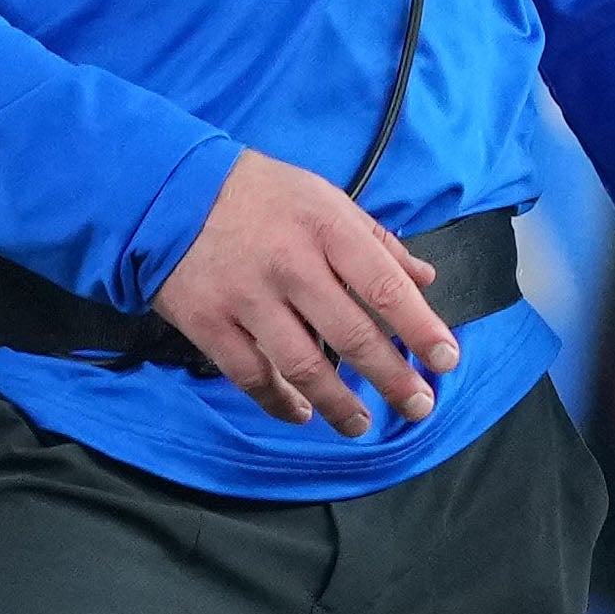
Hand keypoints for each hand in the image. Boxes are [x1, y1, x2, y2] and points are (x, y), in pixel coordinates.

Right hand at [156, 151, 456, 432]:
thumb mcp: (324, 198)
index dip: (421, 330)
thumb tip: (424, 280)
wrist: (168, 189)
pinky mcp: (208, 322)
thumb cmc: (259, 194)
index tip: (446, 361)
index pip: (385, 288)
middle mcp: (289, 264)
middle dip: (393, 379)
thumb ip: (376, 242)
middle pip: (352, 336)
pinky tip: (301, 413)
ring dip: (339, 404)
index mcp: (325, 227)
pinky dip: (279, 402)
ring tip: (361, 424)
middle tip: (418, 406)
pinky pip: (251, 375)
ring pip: (303, 366)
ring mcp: (246, 297)